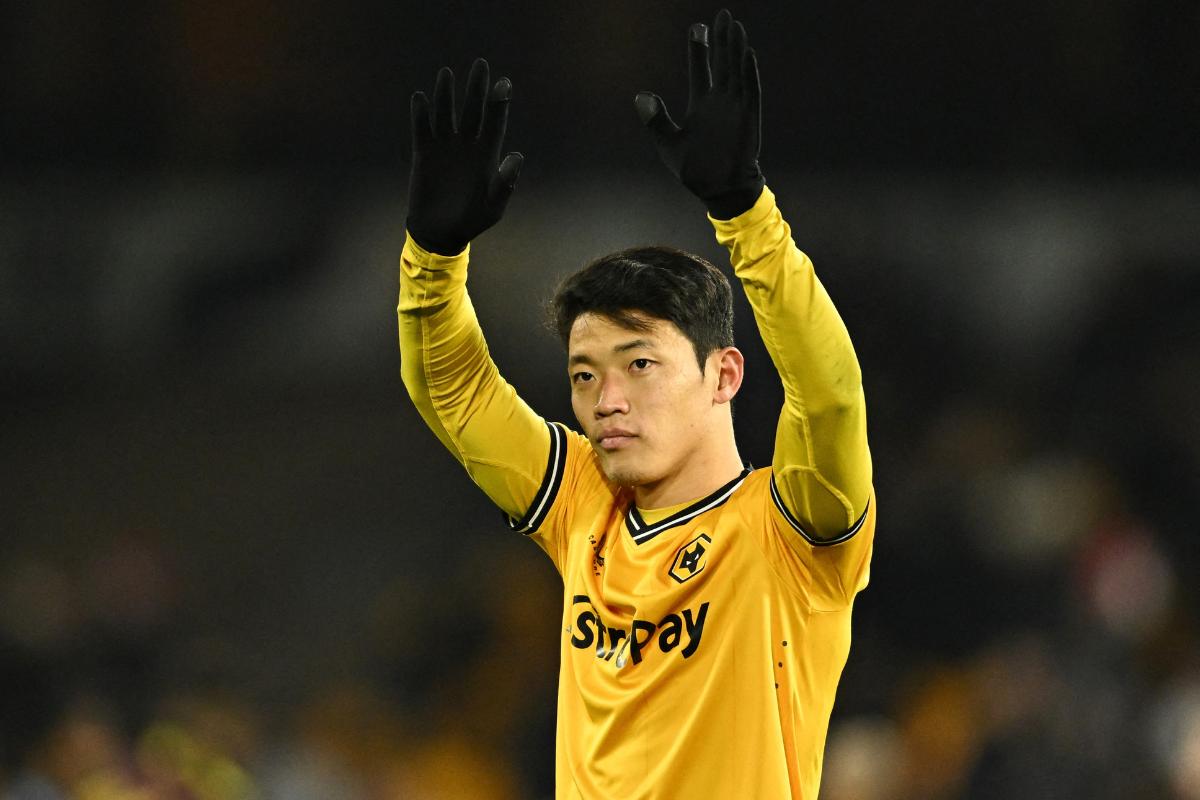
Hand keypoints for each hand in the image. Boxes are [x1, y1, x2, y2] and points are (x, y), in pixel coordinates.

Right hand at [408, 59, 523, 254]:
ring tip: (447, 74)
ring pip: (446, 113)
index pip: (495, 123)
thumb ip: (504, 183)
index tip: (504, 84)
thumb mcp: (492, 207)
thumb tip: (517, 156)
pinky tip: (420, 98)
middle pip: (473, 110)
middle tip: (481, 65)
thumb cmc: (471, 221)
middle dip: (477, 89)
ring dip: (446, 94)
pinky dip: (421, 114)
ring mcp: (445, 147)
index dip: (499, 104)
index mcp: (487, 155)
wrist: (440, 232)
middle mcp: (467, 145)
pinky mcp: (424, 152)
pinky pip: (422, 128)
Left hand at [635, 9, 763, 218]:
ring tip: (734, 26)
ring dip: (735, 49)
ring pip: (736, 71)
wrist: (718, 190)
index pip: (700, 69)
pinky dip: (748, 72)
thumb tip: (640, 95)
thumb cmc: (694, 170)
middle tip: (721, 15)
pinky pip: (749, 90)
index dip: (699, 48)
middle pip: (721, 63)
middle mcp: (719, 102)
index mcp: (701, 105)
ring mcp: (735, 108)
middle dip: (720, 40)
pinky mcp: (748, 118)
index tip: (697, 26)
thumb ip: (656, 120)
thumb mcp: (668, 144)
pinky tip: (747, 53)